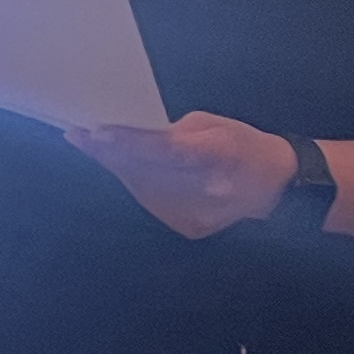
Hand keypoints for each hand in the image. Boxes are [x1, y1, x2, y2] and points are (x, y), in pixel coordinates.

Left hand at [64, 111, 295, 238]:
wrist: (275, 184)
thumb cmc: (242, 144)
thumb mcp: (211, 125)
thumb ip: (172, 134)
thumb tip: (133, 139)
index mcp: (219, 155)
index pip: (164, 150)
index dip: (128, 143)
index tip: (95, 132)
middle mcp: (208, 190)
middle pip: (147, 171)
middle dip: (110, 154)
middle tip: (78, 137)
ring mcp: (198, 214)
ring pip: (143, 189)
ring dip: (117, 168)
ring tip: (91, 147)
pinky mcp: (189, 228)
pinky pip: (151, 202)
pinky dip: (134, 183)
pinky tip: (119, 166)